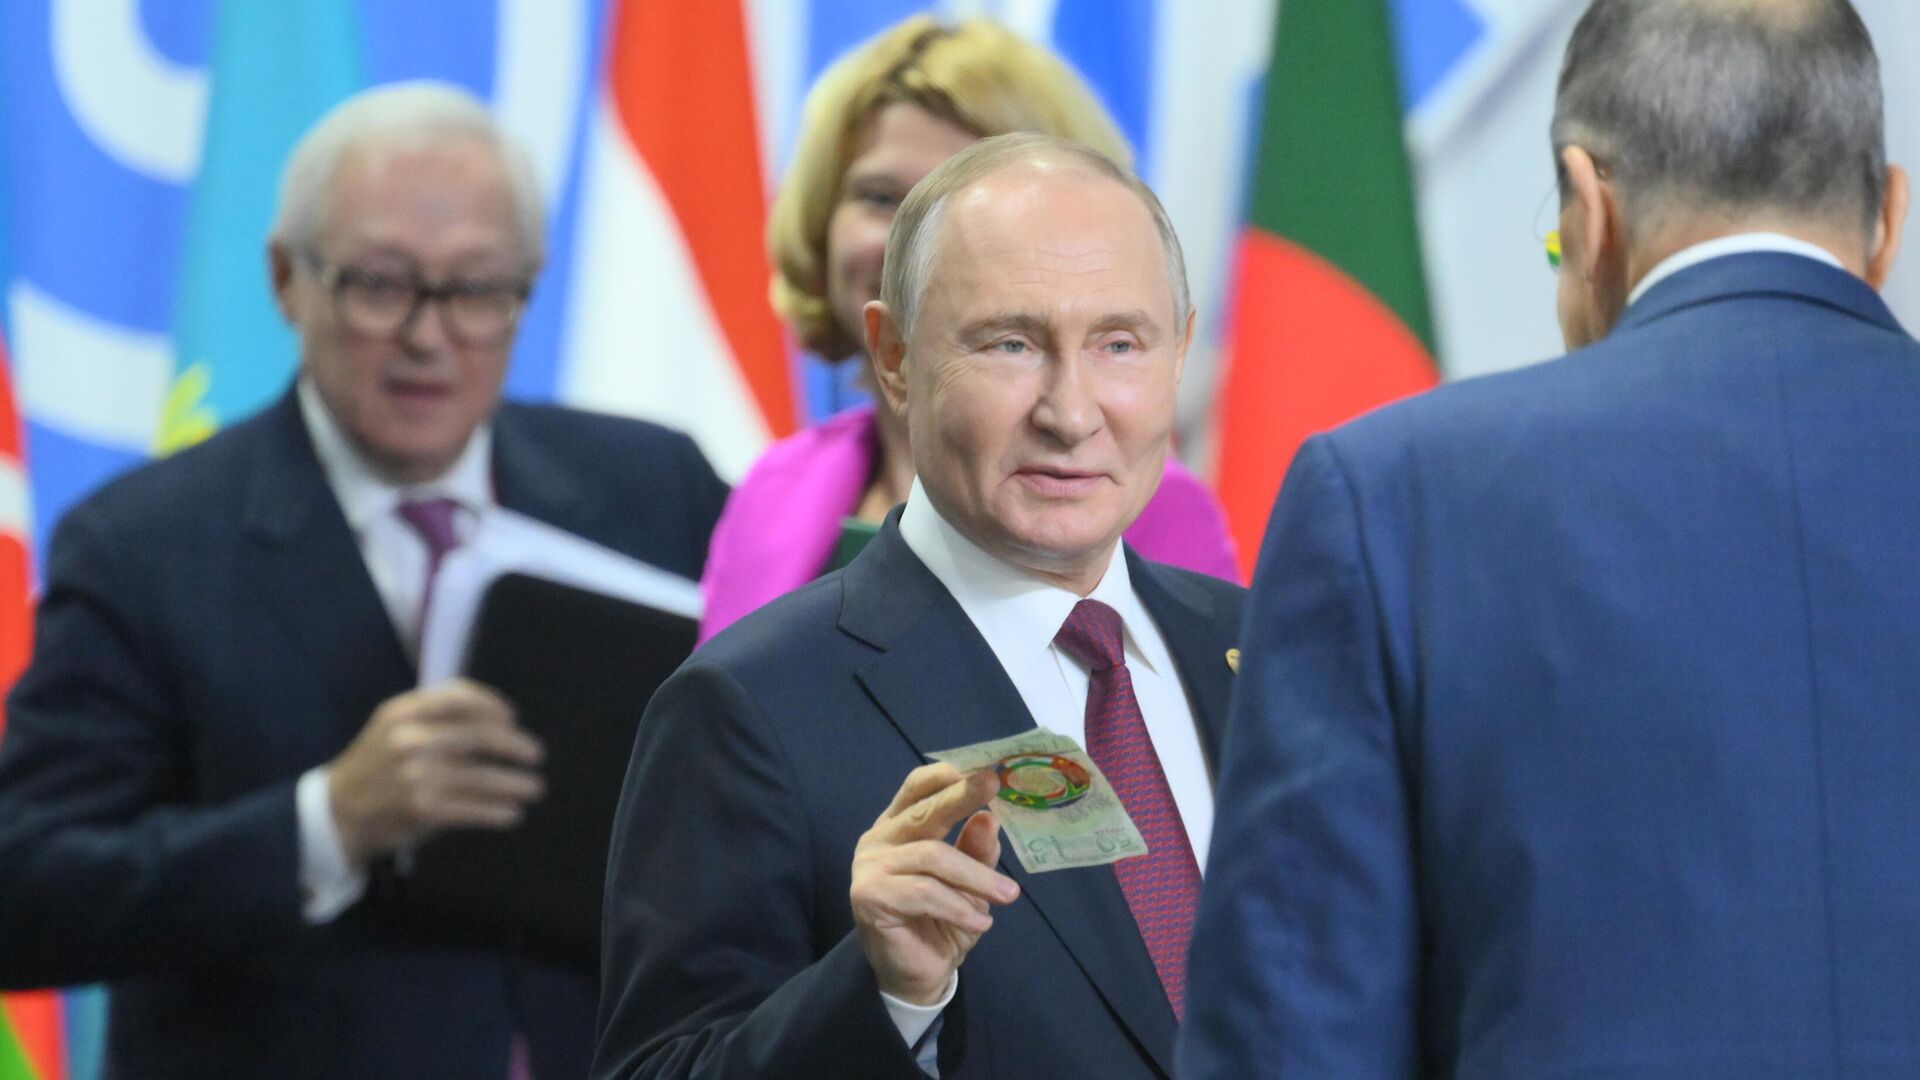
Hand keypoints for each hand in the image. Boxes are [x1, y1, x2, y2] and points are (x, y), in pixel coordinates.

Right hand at [326, 678, 543, 866]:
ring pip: (482, 776)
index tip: (511, 716)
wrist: (335, 813)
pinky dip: (497, 811)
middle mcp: (410, 740)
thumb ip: (432, 717)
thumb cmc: (374, 767)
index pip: (457, 696)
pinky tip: (512, 814)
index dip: (491, 703)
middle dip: (515, 745)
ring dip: (515, 784)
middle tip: (536, 754)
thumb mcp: (392, 728)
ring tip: (534, 788)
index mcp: (402, 713)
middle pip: (479, 734)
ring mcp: (417, 775)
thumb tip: (495, 718)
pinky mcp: (423, 809)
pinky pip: (473, 808)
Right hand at [850, 764, 1020, 1005]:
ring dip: (976, 876)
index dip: (946, 775)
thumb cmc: (942, 921)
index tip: (983, 769)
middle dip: (960, 797)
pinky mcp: (869, 896)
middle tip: (993, 785)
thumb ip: (976, 851)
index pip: (917, 788)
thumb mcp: (970, 883)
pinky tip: (980, 923)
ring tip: (1008, 895)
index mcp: (900, 826)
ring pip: (931, 856)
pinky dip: (957, 906)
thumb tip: (990, 817)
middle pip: (922, 812)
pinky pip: (923, 893)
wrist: (915, 975)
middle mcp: (880, 839)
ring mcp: (870, 866)